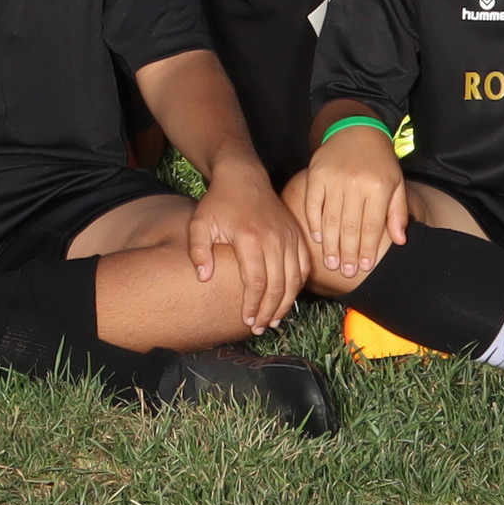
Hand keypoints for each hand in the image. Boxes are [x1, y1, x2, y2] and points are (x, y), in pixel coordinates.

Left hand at [187, 167, 307, 334]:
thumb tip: (204, 278)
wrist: (243, 177)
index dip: (253, 306)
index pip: (257, 283)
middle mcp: (274, 239)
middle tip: (258, 327)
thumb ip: (199, 251)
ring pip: (294, 280)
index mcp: (250, 239)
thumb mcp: (200, 223)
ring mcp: (289, 236)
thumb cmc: (219, 202)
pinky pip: (303, 266)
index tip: (246, 321)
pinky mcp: (296, 234)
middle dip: (269, 311)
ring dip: (285, 304)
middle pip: (278, 286)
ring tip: (273, 320)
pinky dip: (298, 286)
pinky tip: (287, 299)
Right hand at [293, 128, 408, 291]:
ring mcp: (334, 178)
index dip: (367, 249)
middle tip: (345, 272)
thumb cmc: (380, 162)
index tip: (363, 268)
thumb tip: (400, 241)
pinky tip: (317, 238)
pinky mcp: (316, 173)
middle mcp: (356, 182)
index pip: (372, 226)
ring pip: (330, 219)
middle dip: (348, 253)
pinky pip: (313, 204)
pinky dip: (313, 223)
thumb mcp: (396, 184)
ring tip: (332, 262)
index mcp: (378, 187)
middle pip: (350, 226)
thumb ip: (398, 212)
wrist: (356, 131)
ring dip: (331, 244)